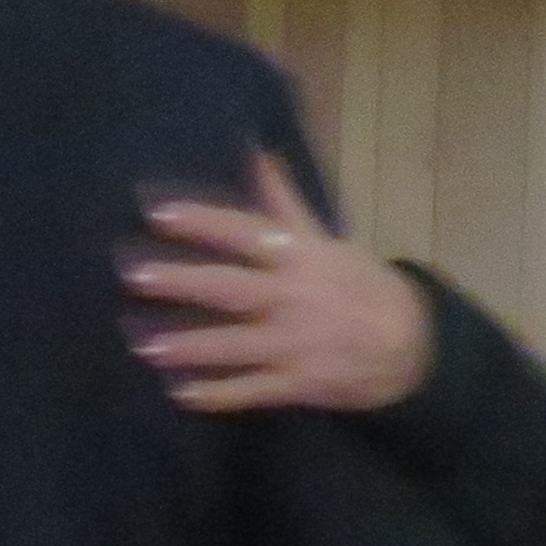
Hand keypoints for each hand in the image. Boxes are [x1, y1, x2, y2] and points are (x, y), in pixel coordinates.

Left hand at [126, 158, 431, 414]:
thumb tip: (255, 151)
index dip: (204, 221)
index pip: (246, 233)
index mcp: (300, 257)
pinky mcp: (297, 383)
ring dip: (191, 346)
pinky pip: (251, 390)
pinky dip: (218, 394)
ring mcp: (295, 343)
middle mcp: (293, 297)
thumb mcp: (325, 239)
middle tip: (134, 276)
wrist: (411, 343)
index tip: (158, 212)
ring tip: (144, 345)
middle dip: (184, 281)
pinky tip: (179, 394)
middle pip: (232, 288)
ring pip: (235, 345)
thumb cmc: (355, 285)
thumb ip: (282, 203)